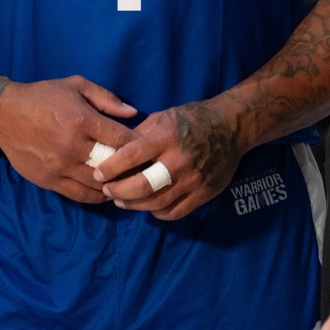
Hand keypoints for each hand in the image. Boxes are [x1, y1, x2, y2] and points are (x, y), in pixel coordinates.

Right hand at [0, 76, 137, 203]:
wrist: (3, 113)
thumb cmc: (43, 96)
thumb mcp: (76, 86)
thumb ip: (106, 98)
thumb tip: (134, 113)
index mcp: (82, 120)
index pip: (121, 140)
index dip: (139, 146)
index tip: (148, 150)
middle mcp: (72, 146)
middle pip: (113, 165)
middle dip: (130, 169)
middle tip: (143, 171)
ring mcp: (59, 166)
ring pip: (98, 185)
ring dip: (115, 186)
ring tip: (127, 184)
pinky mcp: (48, 180)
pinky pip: (79, 194)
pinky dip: (96, 196)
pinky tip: (105, 191)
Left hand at [92, 97, 242, 220]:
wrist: (232, 127)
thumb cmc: (192, 119)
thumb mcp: (163, 117)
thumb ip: (139, 134)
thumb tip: (113, 150)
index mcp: (167, 136)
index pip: (132, 155)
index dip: (110, 167)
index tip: (98, 174)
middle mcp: (180, 159)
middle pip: (143, 185)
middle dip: (118, 191)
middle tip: (107, 190)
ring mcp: (194, 179)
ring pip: (156, 202)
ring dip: (133, 204)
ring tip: (121, 200)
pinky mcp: (204, 193)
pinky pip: (175, 212)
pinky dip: (157, 213)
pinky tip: (148, 207)